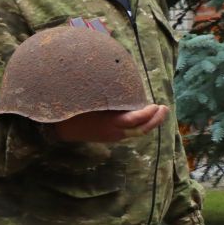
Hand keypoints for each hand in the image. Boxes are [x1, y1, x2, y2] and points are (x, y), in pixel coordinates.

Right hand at [52, 104, 167, 142]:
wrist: (59, 129)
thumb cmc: (73, 111)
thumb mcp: (90, 101)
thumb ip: (110, 97)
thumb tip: (124, 87)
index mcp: (110, 123)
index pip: (135, 120)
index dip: (148, 114)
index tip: (155, 105)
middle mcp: (114, 132)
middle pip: (142, 130)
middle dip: (155, 120)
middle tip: (164, 108)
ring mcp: (112, 136)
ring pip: (137, 132)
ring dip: (149, 122)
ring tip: (156, 111)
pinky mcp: (109, 136)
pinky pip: (129, 132)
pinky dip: (139, 124)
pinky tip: (141, 116)